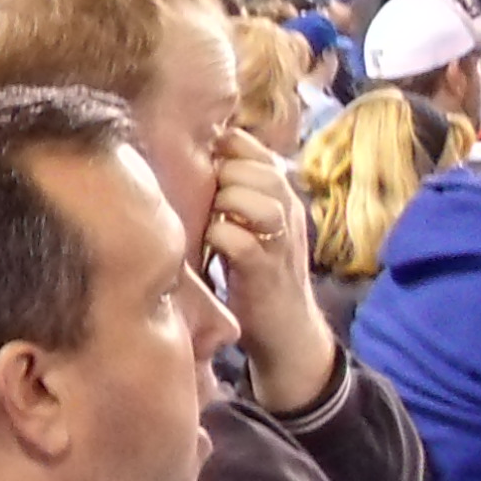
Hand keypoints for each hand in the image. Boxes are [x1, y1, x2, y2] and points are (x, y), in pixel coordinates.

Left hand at [202, 125, 334, 410]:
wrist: (286, 330)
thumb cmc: (257, 273)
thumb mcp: (249, 225)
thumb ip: (233, 194)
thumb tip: (192, 161)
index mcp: (282, 196)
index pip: (255, 150)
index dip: (225, 150)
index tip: (201, 163)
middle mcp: (288, 212)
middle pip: (258, 168)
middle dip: (224, 175)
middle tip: (206, 198)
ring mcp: (280, 241)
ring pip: (257, 197)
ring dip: (226, 203)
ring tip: (211, 220)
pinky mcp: (266, 271)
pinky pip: (241, 240)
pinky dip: (220, 237)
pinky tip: (209, 245)